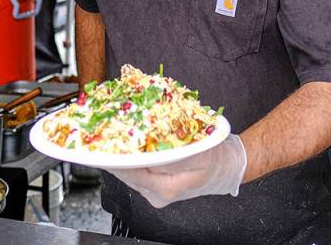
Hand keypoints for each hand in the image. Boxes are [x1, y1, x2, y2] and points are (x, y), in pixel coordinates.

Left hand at [109, 134, 246, 208]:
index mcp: (165, 188)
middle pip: (126, 173)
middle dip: (117, 154)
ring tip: (115, 137)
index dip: (116, 157)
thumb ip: (172, 156)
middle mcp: (156, 194)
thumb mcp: (198, 153)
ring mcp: (154, 192)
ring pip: (130, 172)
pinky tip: (131, 146)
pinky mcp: (154, 185)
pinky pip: (137, 171)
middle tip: (105, 135)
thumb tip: (148, 153)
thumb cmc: (214, 159)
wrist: (225, 168)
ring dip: (123, 155)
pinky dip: (133, 158)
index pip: (131, 173)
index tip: (105, 143)